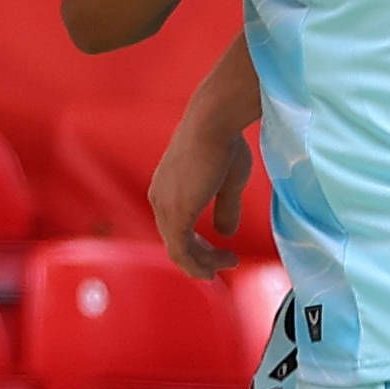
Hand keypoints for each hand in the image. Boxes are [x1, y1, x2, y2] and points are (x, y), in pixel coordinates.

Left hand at [148, 121, 250, 279]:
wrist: (214, 122)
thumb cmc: (223, 143)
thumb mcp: (228, 182)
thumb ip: (225, 209)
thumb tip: (225, 233)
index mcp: (167, 188)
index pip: (177, 227)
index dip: (199, 245)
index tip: (223, 251)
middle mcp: (159, 198)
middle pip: (175, 241)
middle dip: (202, 256)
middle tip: (228, 261)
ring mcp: (164, 206)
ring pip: (178, 250)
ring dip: (203, 263)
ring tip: (229, 263)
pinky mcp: (175, 214)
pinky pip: (181, 252)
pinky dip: (198, 264)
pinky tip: (218, 266)